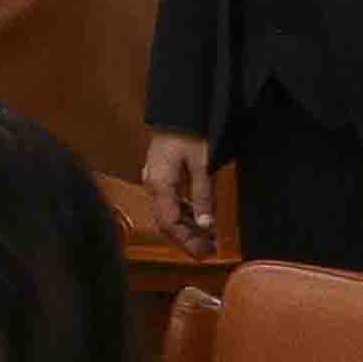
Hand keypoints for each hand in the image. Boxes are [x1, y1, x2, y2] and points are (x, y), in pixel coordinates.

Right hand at [138, 132, 218, 246]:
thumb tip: (206, 225)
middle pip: (166, 220)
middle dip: (187, 238)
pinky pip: (171, 201)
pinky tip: (200, 219)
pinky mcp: (161, 174)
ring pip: (169, 212)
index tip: (204, 253)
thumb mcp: (202, 164)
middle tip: (209, 250)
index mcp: (159, 183)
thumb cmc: (190, 132)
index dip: (185, 241)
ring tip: (208, 238)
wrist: (178, 108)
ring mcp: (155, 179)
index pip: (169, 222)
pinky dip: (185, 213)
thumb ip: (202, 195)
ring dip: (187, 227)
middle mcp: (153, 184)